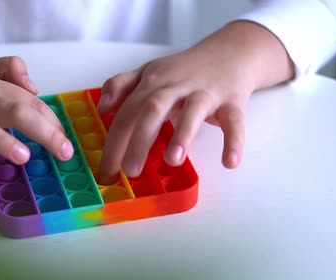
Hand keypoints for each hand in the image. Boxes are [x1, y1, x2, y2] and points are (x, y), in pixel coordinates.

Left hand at [96, 21, 293, 183]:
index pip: (127, 113)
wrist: (231, 52)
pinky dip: (233, 141)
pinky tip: (230, 163)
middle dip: (139, 140)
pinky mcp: (233, 101)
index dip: (114, 142)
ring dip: (182, 135)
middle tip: (130, 171)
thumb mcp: (148, 71)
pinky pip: (234, 122)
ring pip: (192, 112)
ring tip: (172, 161)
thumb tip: (101, 108)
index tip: (106, 171)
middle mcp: (177, 85)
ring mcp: (206, 93)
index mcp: (153, 82)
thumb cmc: (184, 70)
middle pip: (153, 110)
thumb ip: (121, 85)